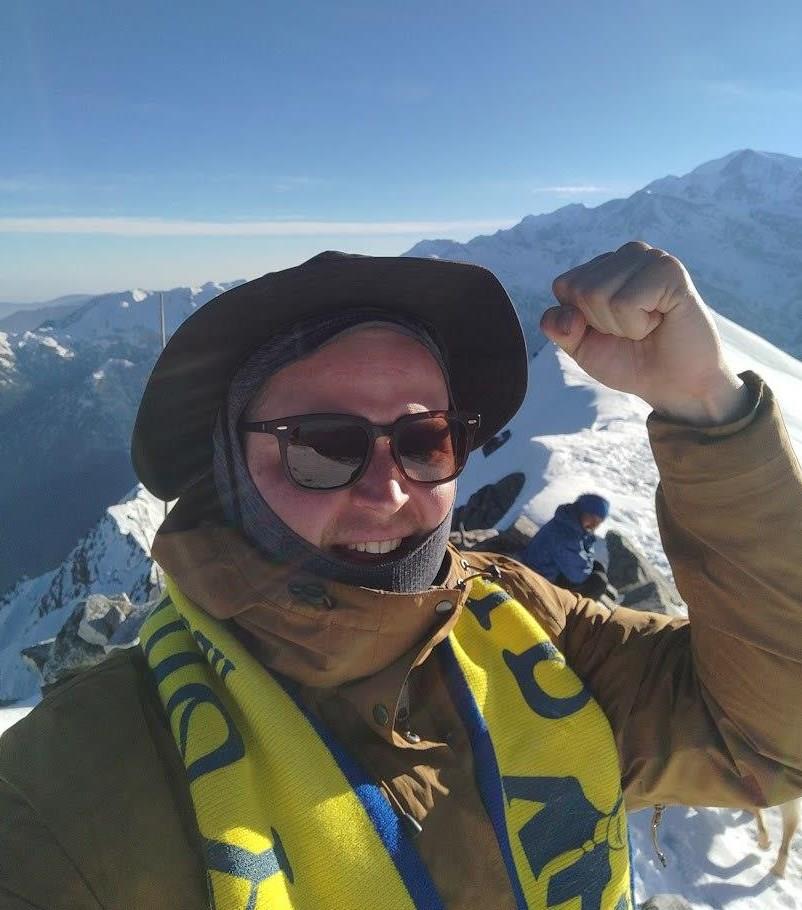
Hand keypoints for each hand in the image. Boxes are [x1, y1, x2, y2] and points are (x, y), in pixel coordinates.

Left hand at [540, 241, 748, 424]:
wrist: (676, 385)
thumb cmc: (633, 361)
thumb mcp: (583, 347)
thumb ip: (560, 328)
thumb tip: (564, 316)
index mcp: (605, 267)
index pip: (563, 286)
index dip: (580, 320)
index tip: (611, 330)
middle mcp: (627, 255)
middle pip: (579, 290)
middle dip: (601, 324)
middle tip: (634, 330)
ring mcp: (649, 258)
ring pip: (599, 295)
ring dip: (621, 326)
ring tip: (648, 326)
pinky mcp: (670, 270)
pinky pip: (625, 302)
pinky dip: (638, 325)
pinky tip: (660, 321)